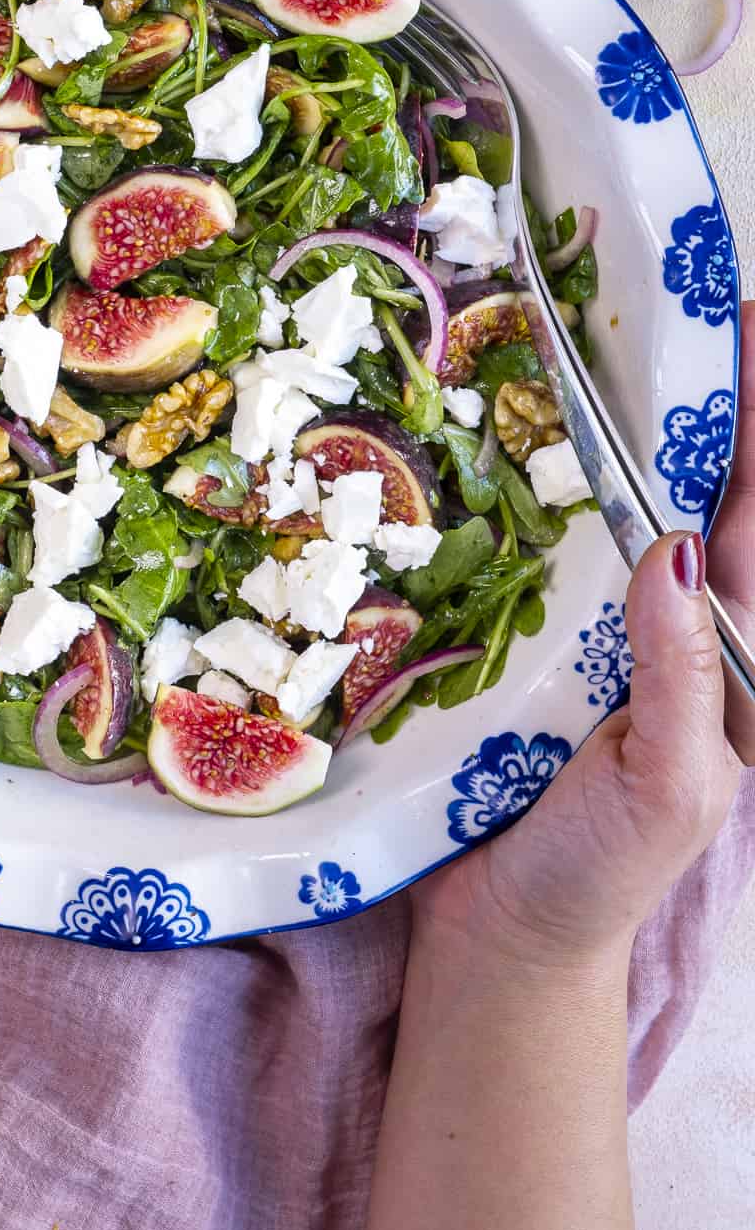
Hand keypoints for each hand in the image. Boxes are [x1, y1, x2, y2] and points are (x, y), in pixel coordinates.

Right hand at [411, 302, 754, 970]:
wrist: (499, 931)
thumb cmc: (598, 872)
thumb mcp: (668, 784)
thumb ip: (681, 675)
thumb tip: (673, 545)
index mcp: (727, 649)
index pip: (752, 509)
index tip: (741, 324)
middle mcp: (670, 620)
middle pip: (694, 482)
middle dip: (692, 392)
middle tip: (657, 299)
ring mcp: (598, 623)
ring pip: (617, 501)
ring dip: (608, 422)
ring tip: (584, 335)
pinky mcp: (529, 635)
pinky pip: (539, 544)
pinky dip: (535, 483)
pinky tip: (504, 434)